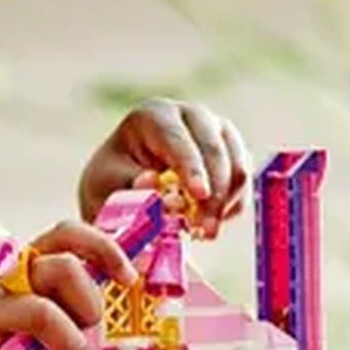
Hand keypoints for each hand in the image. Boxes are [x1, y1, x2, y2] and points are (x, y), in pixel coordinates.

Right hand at [0, 217, 139, 349]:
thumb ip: (30, 303)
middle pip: (61, 267)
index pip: (64, 235)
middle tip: (89, 332)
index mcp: (8, 268)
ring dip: (71, 344)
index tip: (127, 277)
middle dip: (90, 300)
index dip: (104, 249)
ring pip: (41, 311)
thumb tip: (86, 325)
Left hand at [78, 99, 251, 233]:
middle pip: (214, 148)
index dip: (191, 166)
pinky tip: (209, 224)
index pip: (177, 138)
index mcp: (154, 114)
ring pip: (237, 165)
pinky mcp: (232, 152)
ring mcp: (216, 131)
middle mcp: (190, 115)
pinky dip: (231, 206)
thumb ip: (128, 186)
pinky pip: (242, 182)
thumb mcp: (107, 185)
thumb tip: (152, 183)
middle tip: (206, 231)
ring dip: (225, 203)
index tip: (198, 195)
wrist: (126, 185)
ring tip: (205, 234)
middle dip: (213, 192)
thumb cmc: (113, 182)